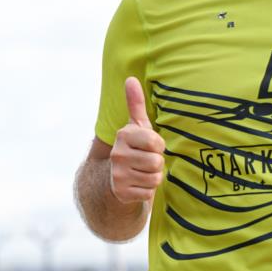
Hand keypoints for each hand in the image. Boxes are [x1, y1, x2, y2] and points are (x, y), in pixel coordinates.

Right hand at [110, 77, 165, 204]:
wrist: (113, 179)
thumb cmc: (133, 148)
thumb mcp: (136, 126)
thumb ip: (135, 104)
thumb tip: (130, 78)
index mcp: (124, 135)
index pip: (156, 143)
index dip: (158, 147)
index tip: (149, 147)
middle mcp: (118, 154)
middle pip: (156, 162)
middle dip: (156, 164)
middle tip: (146, 162)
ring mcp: (118, 174)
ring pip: (154, 178)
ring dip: (153, 177)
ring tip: (142, 172)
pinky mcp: (121, 192)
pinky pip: (148, 192)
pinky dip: (147, 191)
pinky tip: (138, 184)